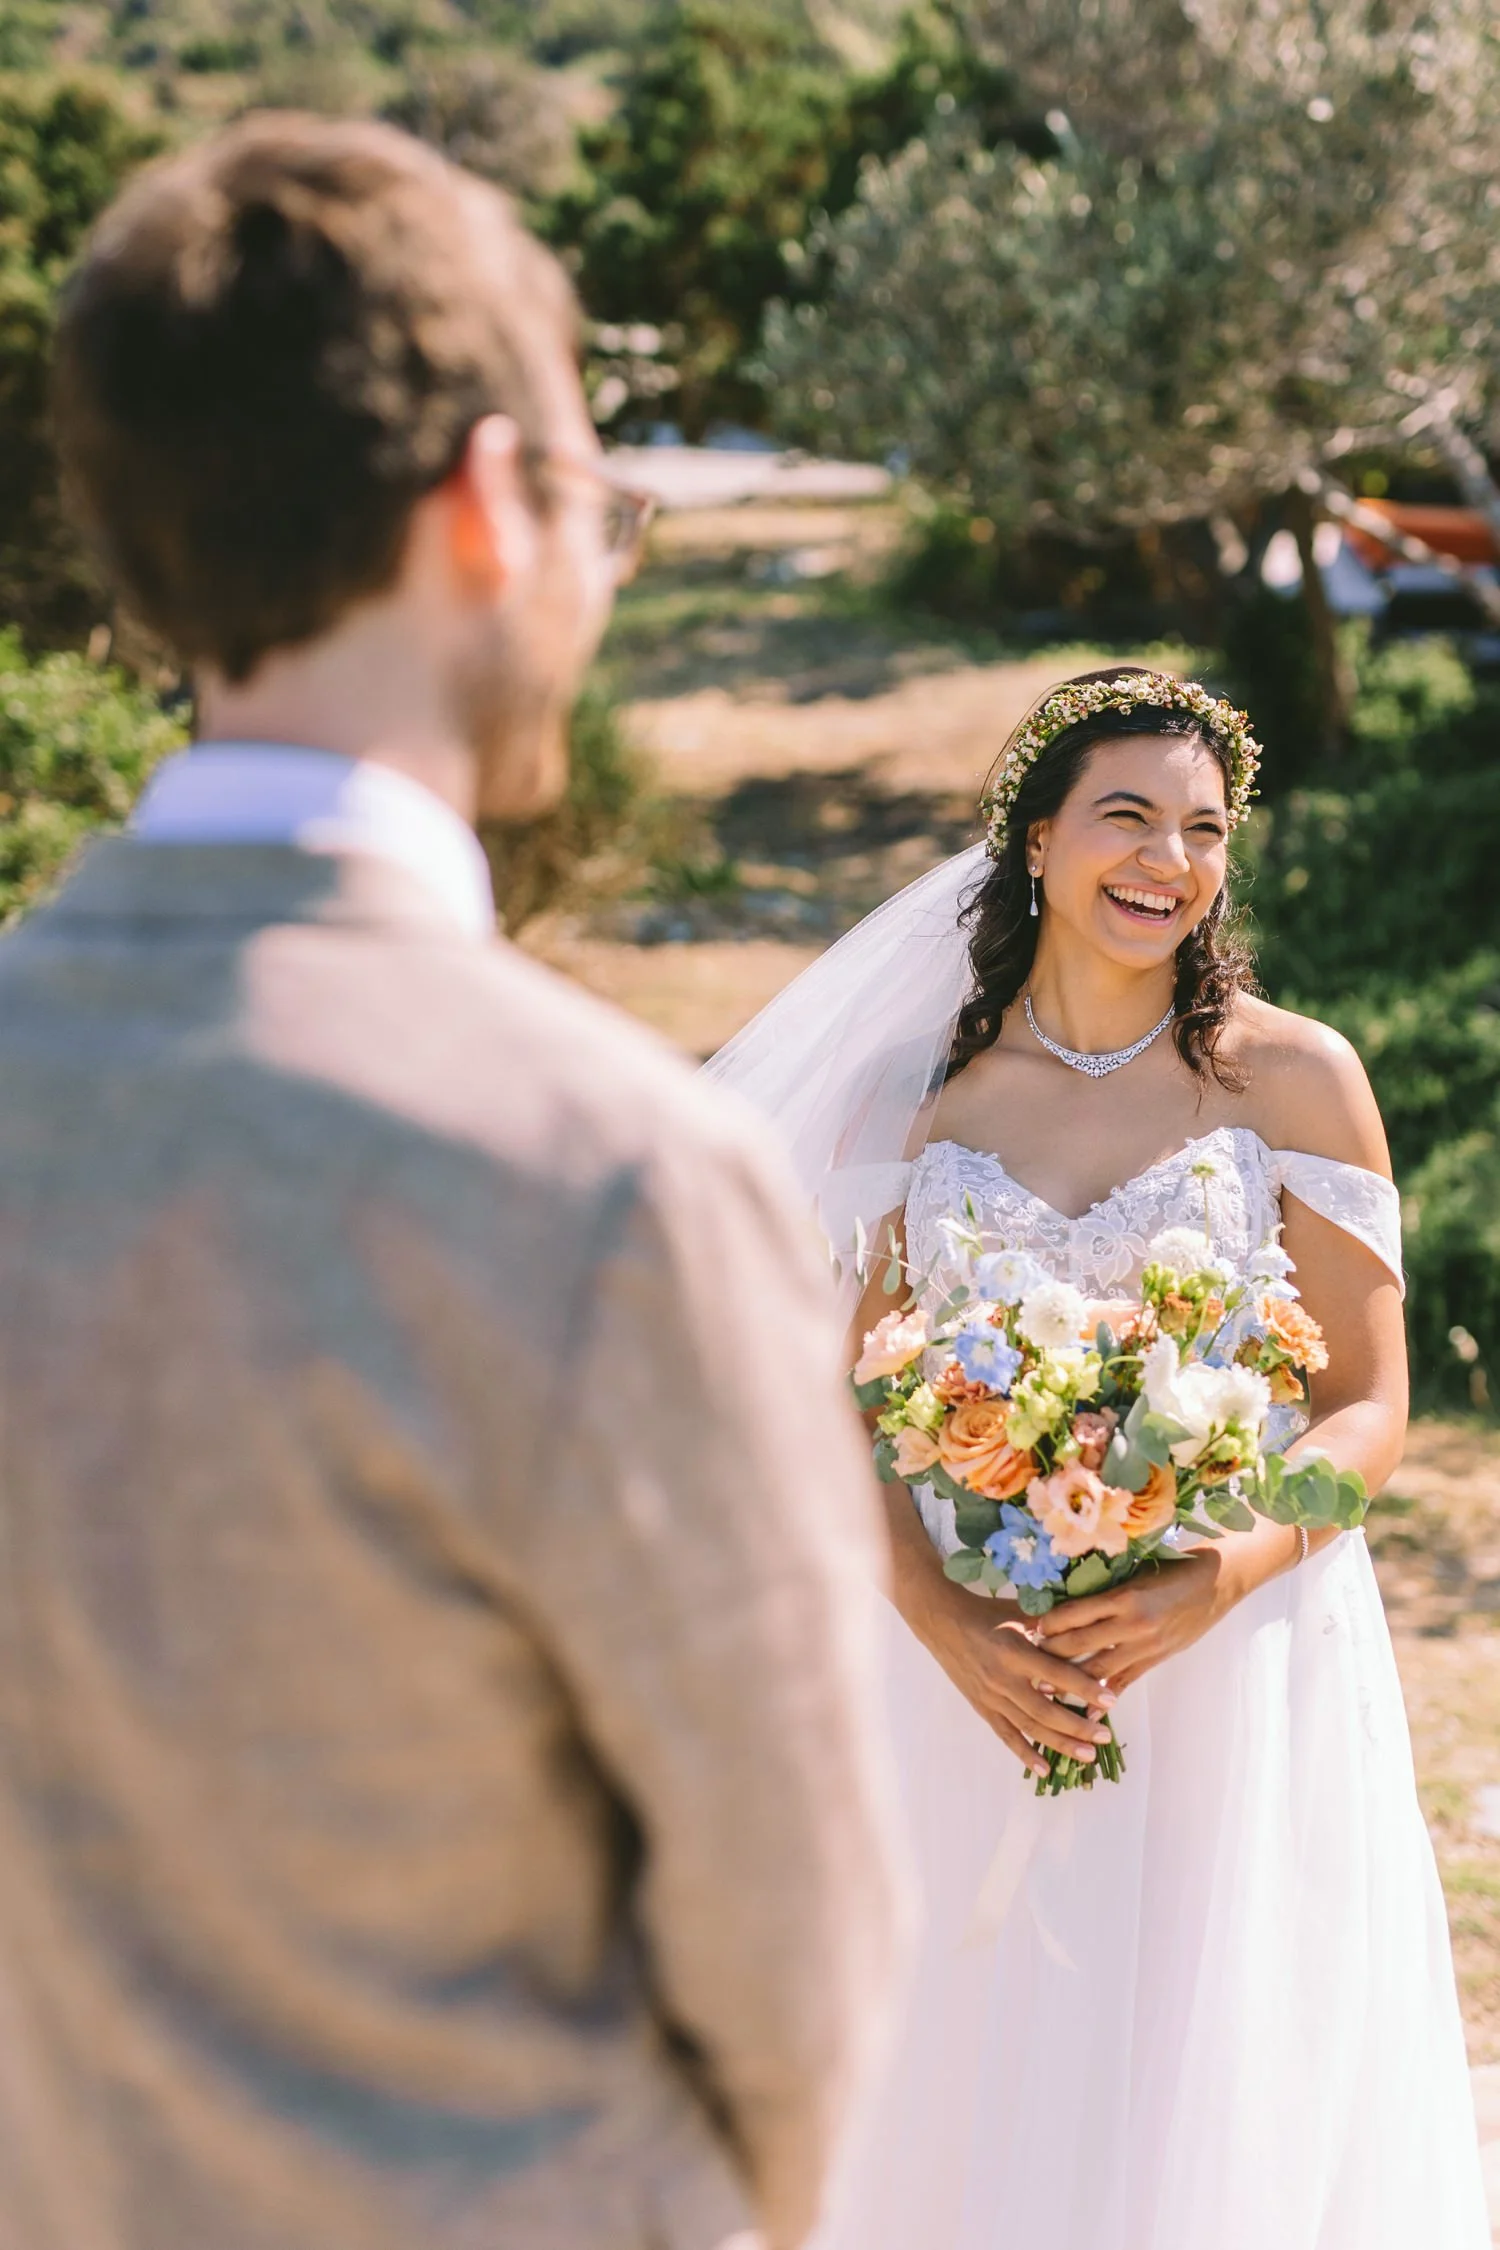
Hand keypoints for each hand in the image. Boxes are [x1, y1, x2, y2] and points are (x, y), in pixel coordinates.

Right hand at [918, 1583, 1117, 1775]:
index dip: (1084, 1688)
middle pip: (1045, 1711)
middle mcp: (1003, 1679)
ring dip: (1060, 1744)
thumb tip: (1090, 1627)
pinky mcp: (982, 1707)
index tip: (1111, 1699)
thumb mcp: (1019, 1612)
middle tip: (1104, 1736)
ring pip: (1029, 1727)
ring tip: (1087, 1755)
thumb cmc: (987, 1613)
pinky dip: (1024, 1754)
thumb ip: (1051, 1624)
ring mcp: (991, 1697)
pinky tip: (1044, 1770)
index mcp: (1015, 1651)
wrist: (942, 1622)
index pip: (1056, 1674)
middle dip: (1077, 1726)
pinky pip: (1006, 1735)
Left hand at [1034, 1534, 1291, 1693]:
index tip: (1025, 1630)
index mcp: (1123, 1596)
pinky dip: (1103, 1696)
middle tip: (1022, 1665)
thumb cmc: (1173, 1569)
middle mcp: (1131, 1623)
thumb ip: (1105, 1590)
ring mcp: (1145, 1645)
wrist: (1217, 1582)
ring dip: (1069, 1681)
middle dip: (1049, 1657)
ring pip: (1098, 1669)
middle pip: (1079, 1645)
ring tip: (1043, 1690)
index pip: (1073, 1614)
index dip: (1046, 1625)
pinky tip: (1085, 1709)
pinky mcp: (1156, 1659)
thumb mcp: (1135, 1573)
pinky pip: (1124, 1682)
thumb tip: (1068, 1603)